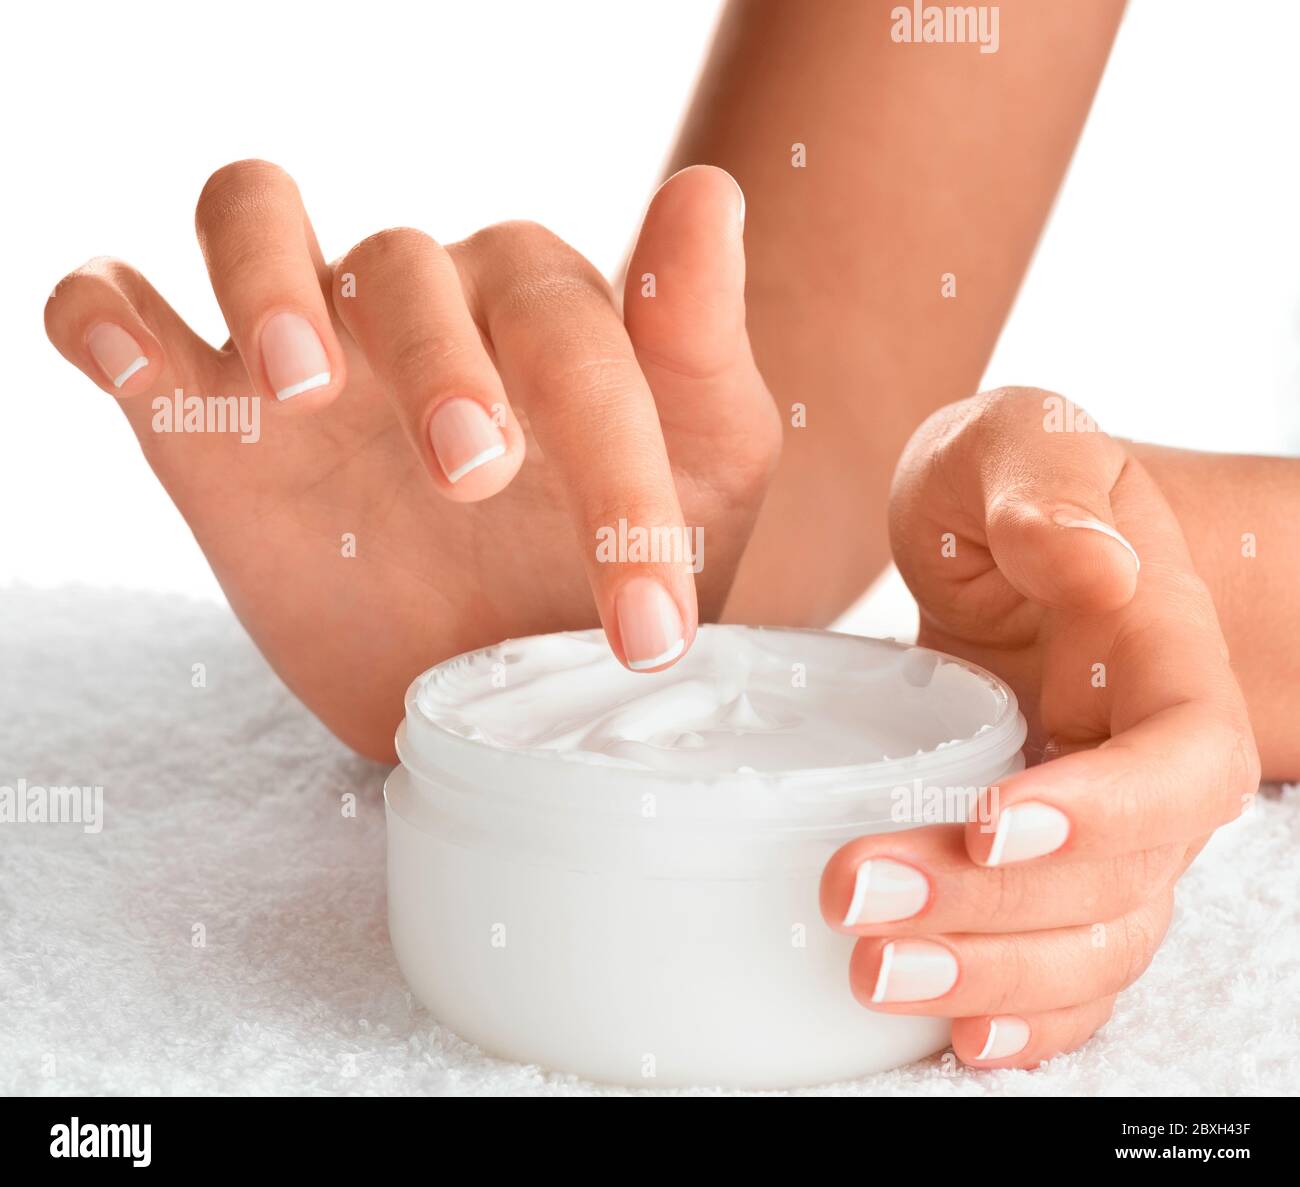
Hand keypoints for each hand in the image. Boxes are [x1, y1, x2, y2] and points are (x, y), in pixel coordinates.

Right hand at [44, 161, 779, 759]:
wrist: (500, 662)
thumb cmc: (606, 560)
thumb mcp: (703, 470)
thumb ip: (697, 340)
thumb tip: (708, 190)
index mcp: (543, 314)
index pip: (570, 336)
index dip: (616, 472)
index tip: (646, 621)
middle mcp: (421, 311)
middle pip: (406, 269)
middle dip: (440, 366)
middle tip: (472, 475)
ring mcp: (308, 354)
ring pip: (253, 219)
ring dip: (268, 279)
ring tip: (302, 387)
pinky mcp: (205, 415)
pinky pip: (123, 306)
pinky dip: (106, 312)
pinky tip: (126, 357)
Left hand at [820, 389, 1259, 1066]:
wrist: (1003, 532)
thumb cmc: (1009, 483)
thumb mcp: (1015, 445)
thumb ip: (1046, 492)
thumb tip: (1096, 566)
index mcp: (1160, 658)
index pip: (1181, 764)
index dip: (1107, 815)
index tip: (991, 824)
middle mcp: (1143, 759)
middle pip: (1123, 880)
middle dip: (999, 911)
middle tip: (858, 897)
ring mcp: (1098, 821)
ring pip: (1093, 940)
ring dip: (992, 977)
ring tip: (872, 971)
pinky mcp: (1045, 857)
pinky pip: (1063, 959)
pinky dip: (1020, 1012)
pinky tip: (952, 1033)